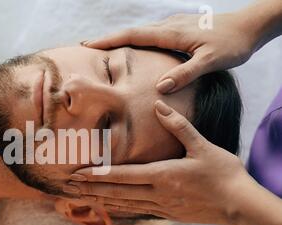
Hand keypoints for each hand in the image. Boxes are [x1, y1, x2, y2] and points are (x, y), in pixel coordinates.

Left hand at [68, 100, 251, 224]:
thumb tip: (160, 105)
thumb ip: (178, 126)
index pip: (123, 175)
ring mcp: (161, 206)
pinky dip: (119, 208)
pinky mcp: (167, 214)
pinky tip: (109, 207)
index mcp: (163, 175)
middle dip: (91, 188)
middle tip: (68, 185)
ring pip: (124, 204)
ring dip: (101, 200)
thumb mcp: (203, 145)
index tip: (78, 173)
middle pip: (117, 192)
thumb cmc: (223, 174)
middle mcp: (158, 193)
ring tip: (81, 197)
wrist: (240, 205)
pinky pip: (137, 211)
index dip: (98, 175)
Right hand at [83, 12, 256, 92]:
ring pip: (140, 32)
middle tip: (86, 47)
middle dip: (107, 39)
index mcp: (171, 33)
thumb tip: (160, 87)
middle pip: (131, 32)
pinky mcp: (178, 30)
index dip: (110, 40)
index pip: (133, 35)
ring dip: (119, 39)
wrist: (249, 26)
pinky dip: (134, 41)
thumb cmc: (232, 44)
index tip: (89, 45)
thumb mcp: (211, 61)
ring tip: (102, 49)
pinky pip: (150, 35)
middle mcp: (168, 26)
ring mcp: (173, 26)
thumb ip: (186, 74)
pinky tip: (132, 49)